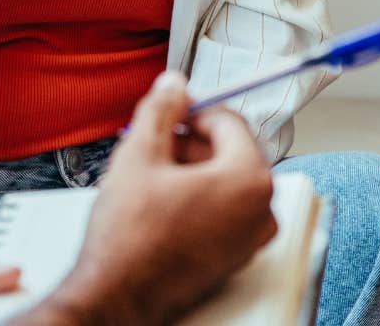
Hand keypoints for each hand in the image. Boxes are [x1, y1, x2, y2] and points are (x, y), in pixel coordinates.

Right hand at [20, 72, 277, 324]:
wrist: (119, 293)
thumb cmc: (132, 238)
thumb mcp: (139, 154)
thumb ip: (160, 109)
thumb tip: (173, 86)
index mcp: (248, 179)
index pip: (230, 121)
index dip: (193, 109)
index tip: (170, 111)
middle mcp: (260, 211)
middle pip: (231, 152)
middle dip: (190, 141)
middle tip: (154, 141)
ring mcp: (250, 239)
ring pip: (225, 183)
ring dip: (190, 169)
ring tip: (150, 173)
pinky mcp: (234, 257)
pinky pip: (222, 212)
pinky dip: (196, 198)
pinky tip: (159, 200)